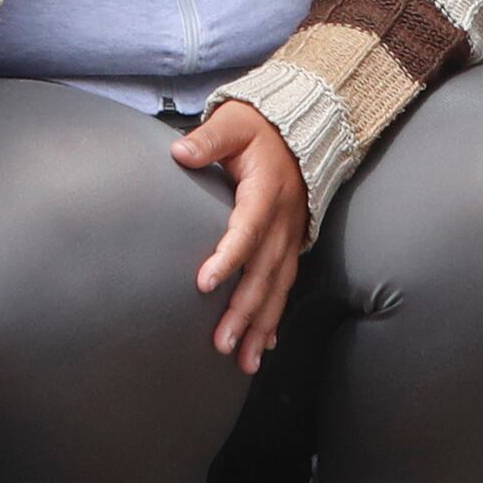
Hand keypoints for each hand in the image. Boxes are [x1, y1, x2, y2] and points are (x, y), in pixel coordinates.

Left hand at [173, 101, 308, 368]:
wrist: (302, 131)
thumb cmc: (258, 129)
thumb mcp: (233, 123)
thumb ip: (208, 139)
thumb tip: (180, 153)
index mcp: (266, 191)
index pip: (246, 229)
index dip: (228, 257)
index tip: (205, 283)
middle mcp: (283, 221)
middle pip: (263, 272)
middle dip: (244, 311)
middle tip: (221, 343)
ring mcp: (291, 237)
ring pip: (277, 288)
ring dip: (261, 326)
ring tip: (243, 359)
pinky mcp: (291, 246)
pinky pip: (285, 286)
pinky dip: (275, 317)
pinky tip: (263, 346)